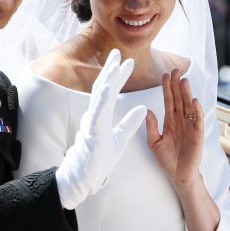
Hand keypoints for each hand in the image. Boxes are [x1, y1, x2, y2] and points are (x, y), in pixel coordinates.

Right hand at [55, 49, 146, 209]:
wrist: (85, 178)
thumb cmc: (99, 160)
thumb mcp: (120, 139)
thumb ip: (130, 123)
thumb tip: (144, 108)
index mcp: (101, 116)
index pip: (110, 92)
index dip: (117, 76)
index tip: (126, 61)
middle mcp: (94, 116)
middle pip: (102, 88)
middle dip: (110, 70)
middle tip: (117, 52)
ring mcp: (92, 124)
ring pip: (99, 98)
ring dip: (107, 80)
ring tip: (115, 65)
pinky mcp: (92, 134)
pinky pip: (97, 114)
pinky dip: (102, 100)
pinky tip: (107, 88)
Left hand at [146, 69, 203, 188]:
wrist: (178, 174)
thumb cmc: (166, 159)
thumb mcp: (154, 142)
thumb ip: (151, 127)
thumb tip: (147, 110)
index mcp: (170, 121)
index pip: (168, 100)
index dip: (167, 88)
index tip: (164, 75)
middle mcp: (180, 121)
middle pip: (179, 99)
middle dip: (177, 85)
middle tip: (175, 70)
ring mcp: (190, 126)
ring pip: (188, 106)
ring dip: (187, 93)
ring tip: (184, 80)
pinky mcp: (197, 134)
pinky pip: (197, 120)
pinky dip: (196, 110)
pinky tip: (194, 100)